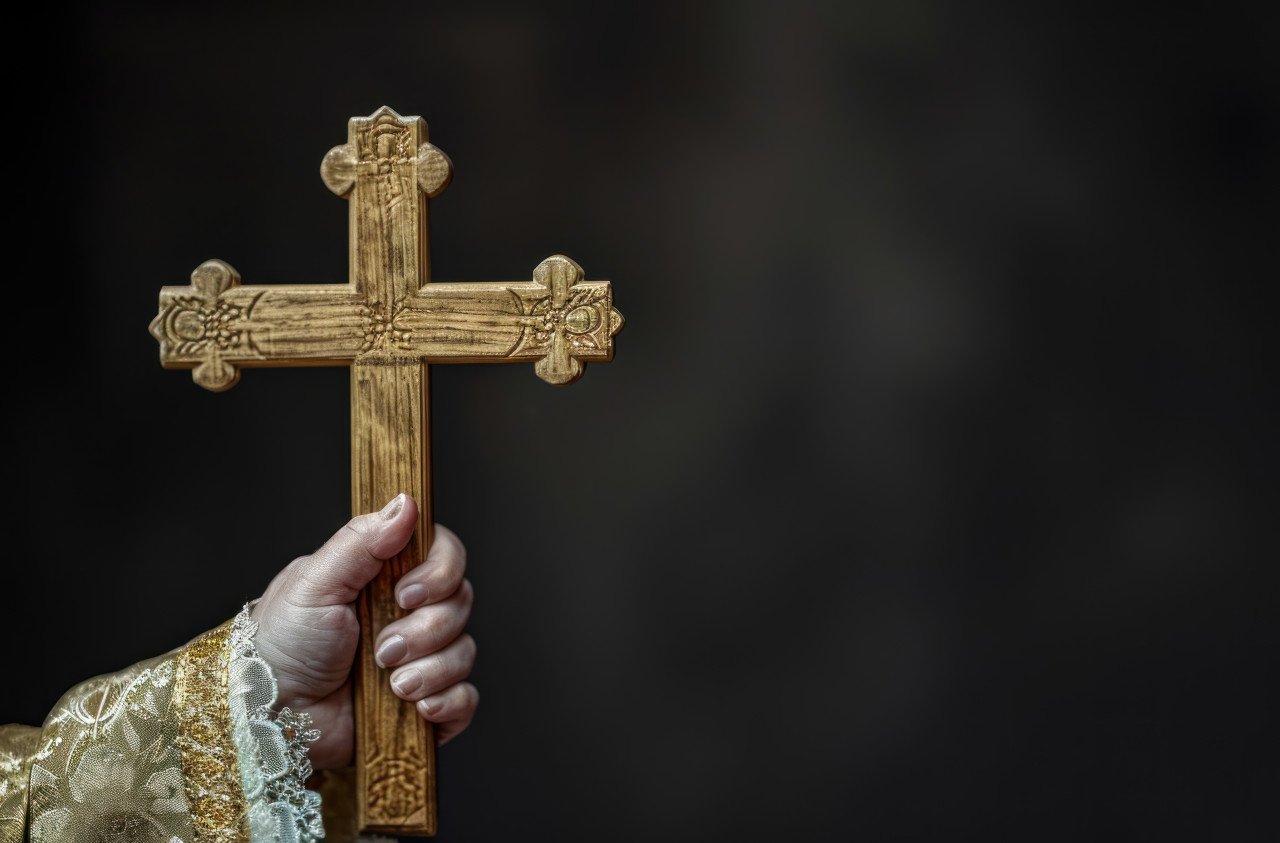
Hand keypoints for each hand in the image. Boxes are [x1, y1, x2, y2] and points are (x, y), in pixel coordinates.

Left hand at [250, 494, 476, 768]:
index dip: (439, 573)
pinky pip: (464, 698)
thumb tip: (406, 503)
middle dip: (425, 630)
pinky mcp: (425, 701)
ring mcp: (420, 658)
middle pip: (460, 602)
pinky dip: (447, 702)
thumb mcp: (314, 583)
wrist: (270, 717)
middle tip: (382, 649)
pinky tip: (416, 706)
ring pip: (463, 651)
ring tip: (390, 684)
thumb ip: (362, 541)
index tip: (404, 594)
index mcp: (385, 577)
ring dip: (428, 669)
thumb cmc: (280, 646)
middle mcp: (408, 614)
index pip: (444, 555)